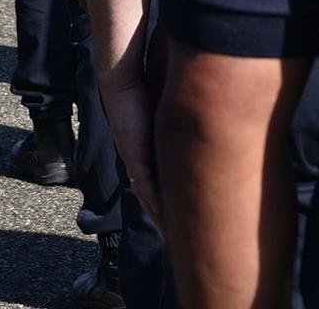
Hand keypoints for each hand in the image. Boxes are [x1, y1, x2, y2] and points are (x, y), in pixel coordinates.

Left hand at [100, 67, 162, 231]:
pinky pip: (145, 182)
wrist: (122, 81)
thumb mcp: (164, 118)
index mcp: (142, 154)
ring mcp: (133, 158)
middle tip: (176, 238)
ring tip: (171, 233)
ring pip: (146, 195)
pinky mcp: (133, 153)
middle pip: (148, 198)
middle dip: (161, 218)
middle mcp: (135, 161)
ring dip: (158, 215)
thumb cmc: (143, 94)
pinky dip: (154, 199)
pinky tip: (164, 214)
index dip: (164, 205)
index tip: (178, 221)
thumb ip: (176, 130)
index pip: (153, 187)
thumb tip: (196, 133)